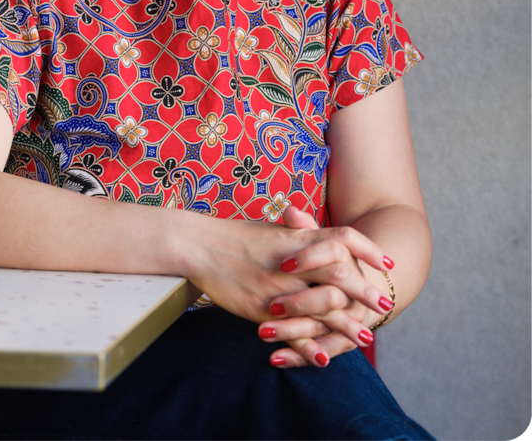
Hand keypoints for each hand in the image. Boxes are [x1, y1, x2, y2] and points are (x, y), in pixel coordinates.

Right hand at [181, 202, 391, 341]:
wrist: (200, 245)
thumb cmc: (235, 236)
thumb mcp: (270, 229)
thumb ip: (296, 231)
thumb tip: (313, 226)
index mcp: (297, 238)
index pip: (342, 239)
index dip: (367, 250)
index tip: (386, 262)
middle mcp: (293, 262)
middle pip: (340, 274)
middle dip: (365, 291)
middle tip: (385, 305)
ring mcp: (279, 287)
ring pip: (322, 307)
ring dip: (347, 325)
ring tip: (367, 338)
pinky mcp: (262, 309)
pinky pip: (292, 332)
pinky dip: (309, 346)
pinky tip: (324, 359)